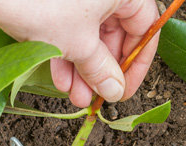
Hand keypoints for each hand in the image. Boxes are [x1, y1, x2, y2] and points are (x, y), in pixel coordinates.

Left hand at [0, 0, 159, 106]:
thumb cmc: (41, 4)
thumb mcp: (79, 45)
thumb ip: (102, 70)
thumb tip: (115, 90)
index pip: (145, 28)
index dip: (136, 64)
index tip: (125, 88)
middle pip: (115, 34)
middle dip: (101, 70)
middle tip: (96, 96)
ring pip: (89, 36)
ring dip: (82, 69)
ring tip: (75, 96)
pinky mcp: (57, 3)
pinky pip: (70, 30)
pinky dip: (66, 54)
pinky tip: (59, 79)